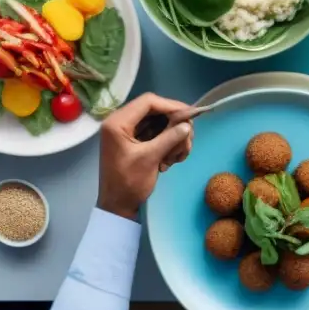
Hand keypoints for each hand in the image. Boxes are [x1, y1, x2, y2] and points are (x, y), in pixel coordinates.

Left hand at [97, 93, 193, 220]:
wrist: (117, 207)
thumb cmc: (128, 183)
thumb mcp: (149, 159)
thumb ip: (169, 138)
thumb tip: (187, 125)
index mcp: (117, 123)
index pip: (149, 102)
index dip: (172, 106)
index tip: (190, 116)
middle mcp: (122, 122)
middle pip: (157, 111)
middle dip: (175, 125)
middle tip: (187, 140)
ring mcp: (129, 132)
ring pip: (160, 122)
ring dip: (174, 136)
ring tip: (178, 155)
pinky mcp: (136, 141)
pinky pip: (158, 133)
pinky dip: (168, 143)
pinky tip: (171, 159)